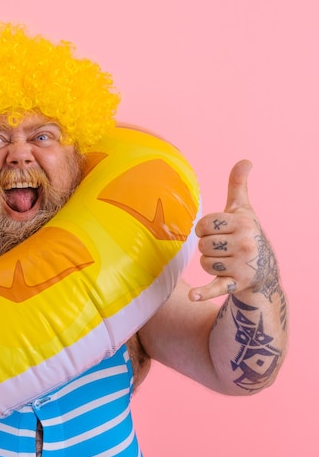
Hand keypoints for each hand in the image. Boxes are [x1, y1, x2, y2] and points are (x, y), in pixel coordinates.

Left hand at [189, 160, 267, 300]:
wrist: (264, 271)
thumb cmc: (247, 235)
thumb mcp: (244, 211)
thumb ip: (238, 186)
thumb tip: (245, 160)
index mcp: (244, 223)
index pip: (204, 225)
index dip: (205, 230)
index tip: (217, 232)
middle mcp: (246, 244)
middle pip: (203, 245)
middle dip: (208, 248)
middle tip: (222, 249)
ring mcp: (242, 265)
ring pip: (205, 263)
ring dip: (210, 264)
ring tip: (225, 262)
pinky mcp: (236, 284)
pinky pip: (216, 287)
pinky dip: (204, 292)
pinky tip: (193, 296)